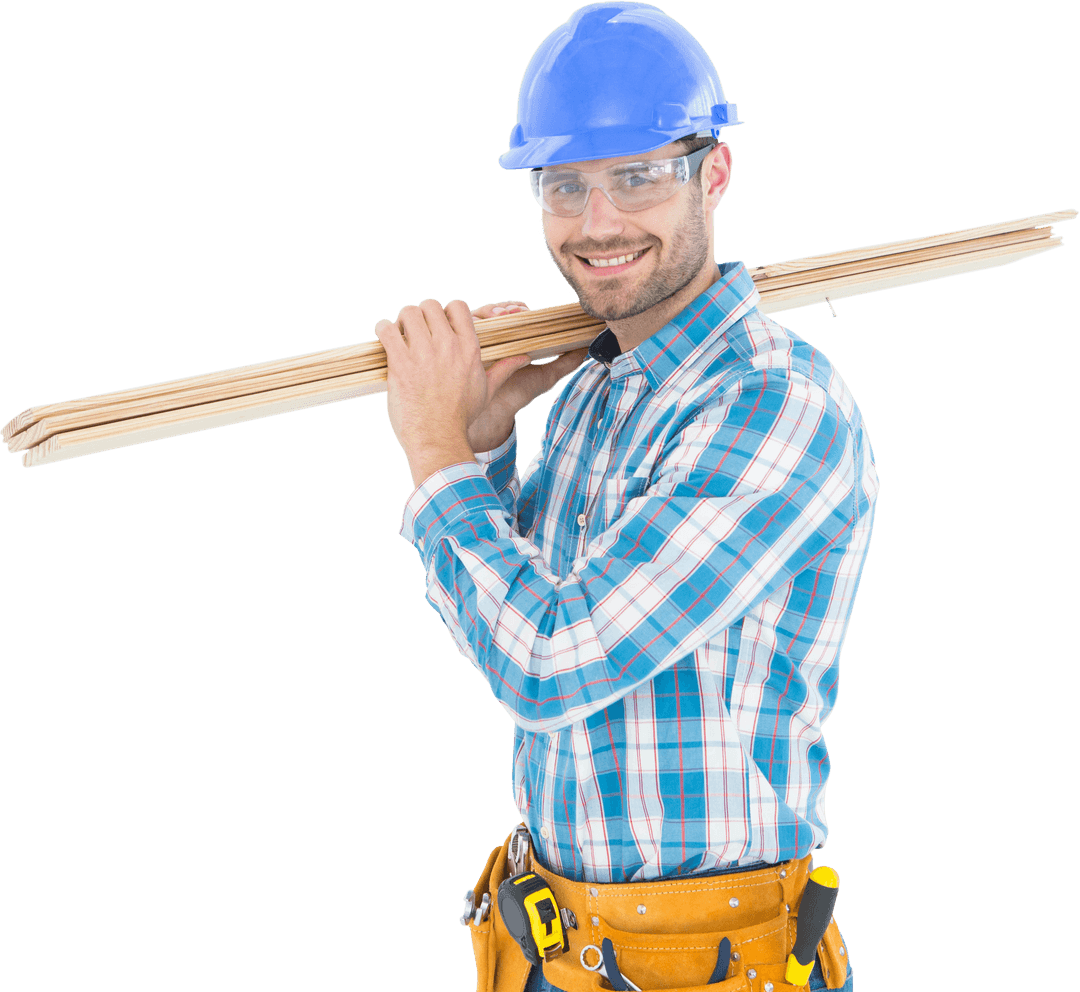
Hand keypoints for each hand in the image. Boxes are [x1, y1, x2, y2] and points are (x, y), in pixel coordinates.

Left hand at [374, 299, 491, 484]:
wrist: (438, 437)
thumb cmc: (462, 416)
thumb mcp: (486, 390)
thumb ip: (503, 368)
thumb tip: (523, 357)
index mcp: (469, 347)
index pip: (458, 306)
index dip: (445, 312)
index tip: (439, 326)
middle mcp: (447, 345)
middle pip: (430, 305)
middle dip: (421, 315)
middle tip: (416, 332)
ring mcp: (423, 352)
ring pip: (408, 312)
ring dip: (402, 321)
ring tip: (400, 336)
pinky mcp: (400, 362)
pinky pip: (386, 329)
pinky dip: (383, 330)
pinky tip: (386, 340)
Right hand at [467, 300, 590, 452]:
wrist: (494, 414)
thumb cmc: (517, 393)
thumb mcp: (545, 376)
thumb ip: (565, 362)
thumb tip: (586, 348)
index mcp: (511, 339)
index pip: (514, 315)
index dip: (520, 310)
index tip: (528, 311)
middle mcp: (493, 337)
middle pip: (496, 312)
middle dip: (505, 308)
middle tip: (515, 311)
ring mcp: (475, 342)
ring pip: (479, 316)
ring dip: (490, 312)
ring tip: (502, 316)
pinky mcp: (460, 349)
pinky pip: (462, 331)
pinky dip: (473, 325)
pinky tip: (484, 328)